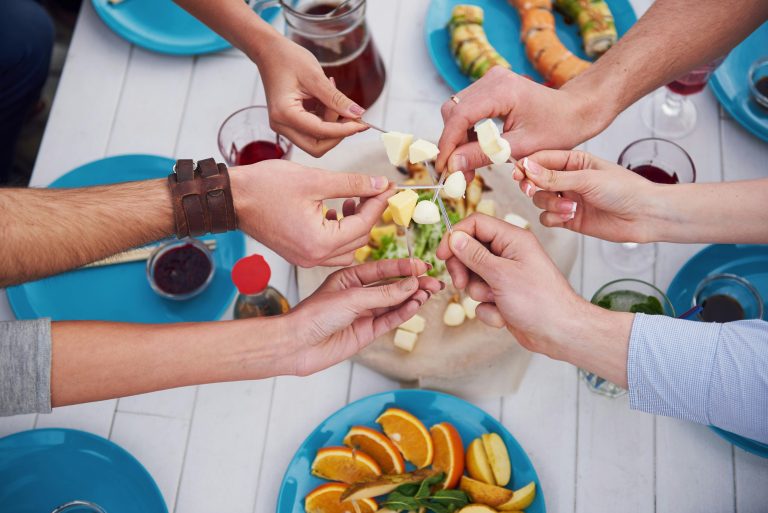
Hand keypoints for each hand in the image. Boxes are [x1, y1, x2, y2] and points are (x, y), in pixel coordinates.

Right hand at [231, 160, 393, 266]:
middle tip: (376, 189)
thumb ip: (352, 184)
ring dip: (355, 225)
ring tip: (353, 199)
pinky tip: (335, 209)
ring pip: (347, 248)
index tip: (389, 186)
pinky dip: (338, 231)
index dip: (378, 203)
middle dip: (369, 213)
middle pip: (358, 239)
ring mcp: (305, 258)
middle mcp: (313, 257)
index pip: (363, 225)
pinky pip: (330, 248)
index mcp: (319, 242)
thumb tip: (379, 184)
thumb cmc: (265, 187)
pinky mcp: (298, 253)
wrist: (232, 198)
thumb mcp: (315, 180)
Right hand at [255, 36, 366, 156]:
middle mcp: (281, 125)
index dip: (344, 130)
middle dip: (337, 134)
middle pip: (317, 147)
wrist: (269, 52)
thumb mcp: (315, 76)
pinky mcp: (289, 124)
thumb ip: (336, 98)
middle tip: (349, 114)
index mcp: (284, 113)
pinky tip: (326, 102)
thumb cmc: (287, 58)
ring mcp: (284, 126)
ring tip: (333, 99)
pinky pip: (312, 132)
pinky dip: (325, 121)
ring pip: (316, 141)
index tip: (362, 124)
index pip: (320, 132)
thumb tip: (357, 114)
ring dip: (332, 127)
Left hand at [282, 259, 441, 375]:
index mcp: (350, 278)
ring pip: (394, 304)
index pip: (383, 270)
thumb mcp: (351, 298)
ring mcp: (363, 314)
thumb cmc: (314, 315)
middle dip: (414, 284)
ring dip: (412, 299)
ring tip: (429, 293)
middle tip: (435, 282)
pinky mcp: (366, 332)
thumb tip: (411, 284)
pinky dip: (403, 313)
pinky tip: (415, 306)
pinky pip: (389, 320)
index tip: (423, 266)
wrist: (297, 344)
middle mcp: (358, 295)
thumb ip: (384, 293)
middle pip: (393, 287)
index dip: (404, 268)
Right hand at [435, 67, 611, 175]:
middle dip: (451, 144)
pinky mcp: (490, 88)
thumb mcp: (520, 148)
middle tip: (457, 173)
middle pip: (453, 112)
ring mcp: (490, 81)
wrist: (575, 111)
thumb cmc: (557, 128)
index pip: (460, 116)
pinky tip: (474, 153)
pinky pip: (467, 110)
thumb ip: (483, 155)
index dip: (447, 144)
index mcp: (502, 90)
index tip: (444, 169)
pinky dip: (466, 133)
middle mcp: (492, 79)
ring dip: (457, 140)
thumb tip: (453, 166)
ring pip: (457, 112)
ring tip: (467, 168)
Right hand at [435, 214, 631, 386]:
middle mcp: (509, 254)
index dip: (456, 236)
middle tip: (462, 283)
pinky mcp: (504, 295)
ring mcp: (506, 275)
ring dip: (479, 293)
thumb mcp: (501, 274)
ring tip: (495, 301)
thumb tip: (455, 238)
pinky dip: (489, 309)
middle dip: (464, 269)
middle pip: (470, 250)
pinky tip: (504, 315)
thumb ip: (474, 255)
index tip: (443, 255)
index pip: (476, 224)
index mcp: (513, 239)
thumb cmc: (540, 301)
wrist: (559, 333)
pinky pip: (483, 298)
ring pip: (474, 277)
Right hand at [514, 150, 660, 242]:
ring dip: (550, 204)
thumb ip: (554, 177)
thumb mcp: (587, 178)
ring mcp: (567, 199)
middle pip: (535, 181)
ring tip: (570, 207)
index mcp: (574, 161)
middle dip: (532, 186)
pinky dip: (554, 218)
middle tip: (531, 190)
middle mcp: (568, 179)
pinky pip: (547, 218)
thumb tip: (528, 167)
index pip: (541, 159)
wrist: (644, 215)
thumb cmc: (624, 190)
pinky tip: (570, 216)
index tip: (518, 172)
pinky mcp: (568, 218)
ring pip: (540, 200)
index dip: (527, 166)